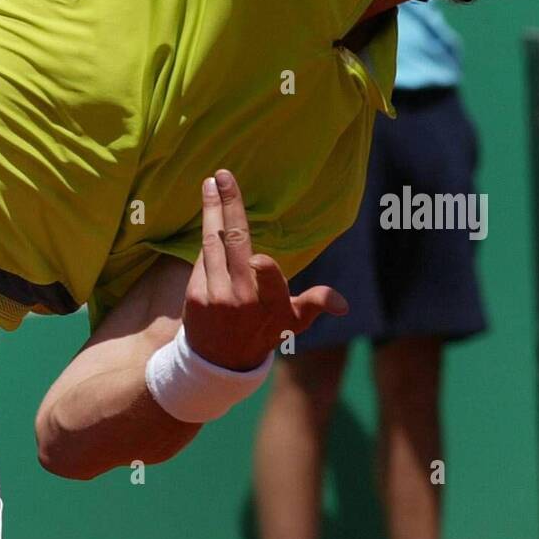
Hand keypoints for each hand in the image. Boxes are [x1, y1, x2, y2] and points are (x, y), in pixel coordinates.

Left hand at [183, 169, 348, 370]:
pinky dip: (207, 239)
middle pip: (235, 245)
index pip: (271, 284)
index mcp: (273, 306)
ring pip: (212, 245)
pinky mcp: (194, 297)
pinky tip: (208, 219)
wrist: (219, 363)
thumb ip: (315, 304)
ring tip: (209, 184)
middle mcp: (243, 302)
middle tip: (223, 175)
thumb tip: (344, 304)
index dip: (267, 273)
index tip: (259, 259)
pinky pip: (201, 259)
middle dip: (228, 207)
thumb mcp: (293, 321)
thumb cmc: (262, 331)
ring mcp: (216, 298)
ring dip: (210, 211)